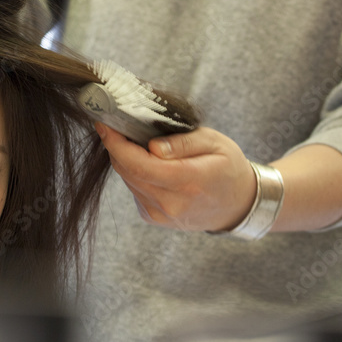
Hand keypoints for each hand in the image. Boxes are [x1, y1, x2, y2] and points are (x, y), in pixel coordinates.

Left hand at [95, 124, 257, 232]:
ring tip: (136, 143)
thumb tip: (151, 147)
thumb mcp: (214, 142)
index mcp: (189, 182)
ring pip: (129, 180)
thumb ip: (183, 143)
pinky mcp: (154, 218)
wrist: (237, 204)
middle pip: (129, 172)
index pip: (140, 165)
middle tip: (116, 125)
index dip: (116, 144)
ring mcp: (161, 215)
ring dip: (126, 160)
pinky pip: (134, 190)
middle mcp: (172, 204)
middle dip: (116, 147)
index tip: (104, 124)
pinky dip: (135, 174)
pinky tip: (149, 164)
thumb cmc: (227, 167)